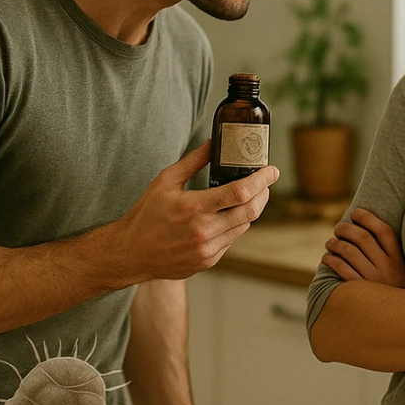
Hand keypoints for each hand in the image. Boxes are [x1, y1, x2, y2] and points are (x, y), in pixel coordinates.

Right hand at [113, 142, 278, 283]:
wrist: (131, 252)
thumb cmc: (146, 215)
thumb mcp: (165, 181)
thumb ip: (193, 161)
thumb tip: (213, 144)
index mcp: (193, 208)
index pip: (240, 193)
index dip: (261, 180)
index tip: (272, 171)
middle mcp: (204, 231)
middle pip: (250, 211)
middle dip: (264, 194)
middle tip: (265, 182)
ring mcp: (208, 250)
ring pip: (244, 226)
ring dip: (250, 209)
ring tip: (247, 196)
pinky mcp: (208, 261)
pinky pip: (231, 240)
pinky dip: (234, 225)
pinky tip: (227, 216)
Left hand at [321, 208, 404, 288]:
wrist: (399, 326)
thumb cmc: (394, 294)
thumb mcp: (401, 274)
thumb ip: (388, 255)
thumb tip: (363, 230)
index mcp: (400, 262)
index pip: (384, 231)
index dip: (369, 218)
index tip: (356, 212)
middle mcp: (388, 269)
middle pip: (363, 238)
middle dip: (346, 228)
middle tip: (338, 227)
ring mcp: (374, 281)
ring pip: (349, 252)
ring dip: (335, 243)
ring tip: (330, 242)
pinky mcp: (360, 292)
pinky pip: (341, 269)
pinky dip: (331, 260)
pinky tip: (327, 258)